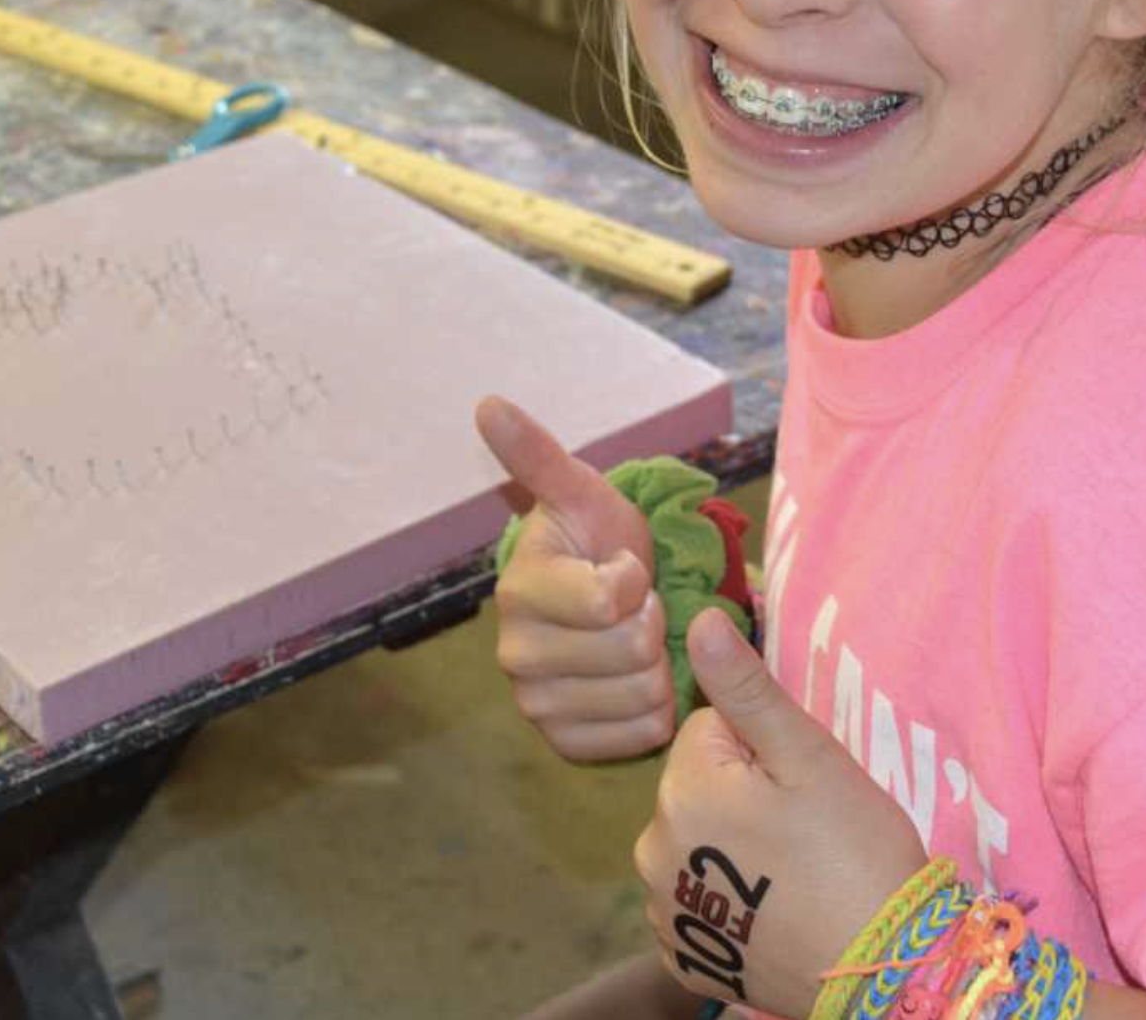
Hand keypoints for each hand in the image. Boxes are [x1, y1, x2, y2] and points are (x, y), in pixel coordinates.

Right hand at [478, 396, 675, 760]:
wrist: (617, 599)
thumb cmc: (602, 540)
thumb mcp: (583, 494)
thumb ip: (538, 455)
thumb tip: (487, 403)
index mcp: (519, 591)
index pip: (609, 598)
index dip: (636, 578)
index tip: (623, 565)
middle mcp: (515, 654)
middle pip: (631, 650)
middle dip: (652, 623)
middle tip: (635, 609)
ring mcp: (536, 704)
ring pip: (640, 695)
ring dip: (659, 667)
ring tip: (637, 643)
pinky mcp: (565, 742)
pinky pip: (637, 736)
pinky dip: (655, 712)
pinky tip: (636, 683)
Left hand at [634, 608, 927, 1018]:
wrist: (881, 968)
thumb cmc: (854, 852)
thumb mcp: (809, 756)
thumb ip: (747, 688)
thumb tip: (699, 619)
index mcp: (681, 792)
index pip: (710, 728)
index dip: (762, 746)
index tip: (802, 783)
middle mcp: (652, 851)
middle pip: (697, 785)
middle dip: (743, 792)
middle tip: (804, 826)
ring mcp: (664, 910)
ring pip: (695, 840)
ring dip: (732, 845)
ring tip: (794, 869)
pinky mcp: (683, 954)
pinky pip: (697, 898)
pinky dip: (728, 898)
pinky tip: (775, 907)